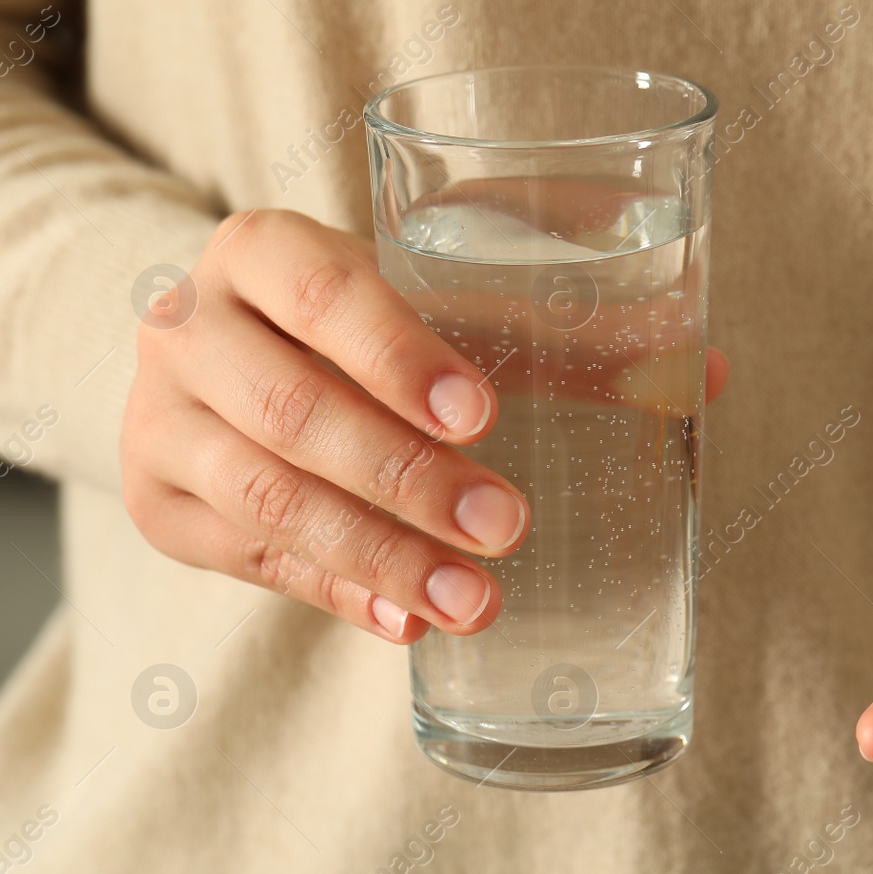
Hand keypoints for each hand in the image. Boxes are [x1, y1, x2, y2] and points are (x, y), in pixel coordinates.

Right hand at [121, 208, 727, 642]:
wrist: (221, 356)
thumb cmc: (359, 320)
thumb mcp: (436, 302)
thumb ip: (559, 333)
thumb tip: (712, 370)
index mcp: (259, 250)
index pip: (320, 292)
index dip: (398, 355)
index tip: (484, 416)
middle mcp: (189, 329)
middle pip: (293, 411)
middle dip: (409, 480)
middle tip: (509, 527)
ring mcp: (160, 423)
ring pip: (266, 501)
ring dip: (380, 557)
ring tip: (474, 600)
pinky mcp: (160, 508)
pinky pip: (251, 564)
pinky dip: (336, 595)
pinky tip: (406, 622)